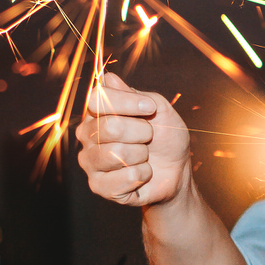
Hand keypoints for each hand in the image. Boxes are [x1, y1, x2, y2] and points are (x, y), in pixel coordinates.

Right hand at [76, 77, 191, 207]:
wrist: (177, 170)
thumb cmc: (166, 137)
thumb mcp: (159, 109)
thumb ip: (134, 93)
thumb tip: (108, 78)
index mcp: (96, 112)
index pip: (96, 99)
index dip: (128, 103)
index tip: (150, 108)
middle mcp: (87, 135)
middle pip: (110, 127)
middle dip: (142, 132)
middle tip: (149, 137)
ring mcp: (89, 161)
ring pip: (117, 154)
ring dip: (142, 156)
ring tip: (144, 156)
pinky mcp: (99, 185)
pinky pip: (126, 178)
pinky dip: (144, 175)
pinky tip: (142, 174)